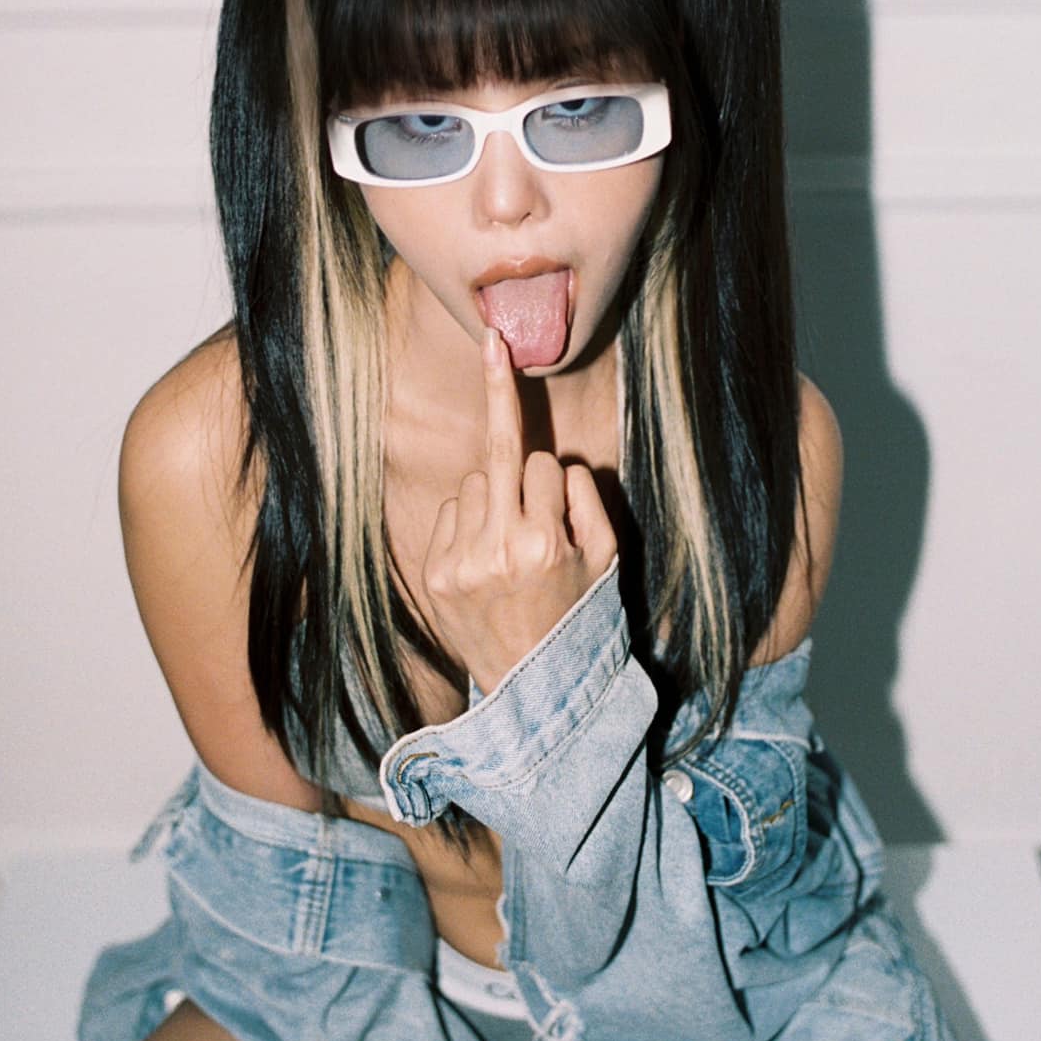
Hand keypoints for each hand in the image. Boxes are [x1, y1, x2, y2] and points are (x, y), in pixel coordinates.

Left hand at [419, 328, 618, 695]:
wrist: (537, 693)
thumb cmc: (582, 618)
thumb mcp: (606, 561)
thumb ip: (586, 501)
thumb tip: (553, 459)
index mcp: (544, 544)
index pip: (539, 462)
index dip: (551, 474)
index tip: (507, 371)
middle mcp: (496, 551)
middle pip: (499, 459)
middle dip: (511, 436)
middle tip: (495, 348)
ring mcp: (459, 564)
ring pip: (473, 484)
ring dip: (492, 495)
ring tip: (511, 543)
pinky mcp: (434, 576)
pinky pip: (450, 513)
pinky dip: (468, 521)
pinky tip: (485, 557)